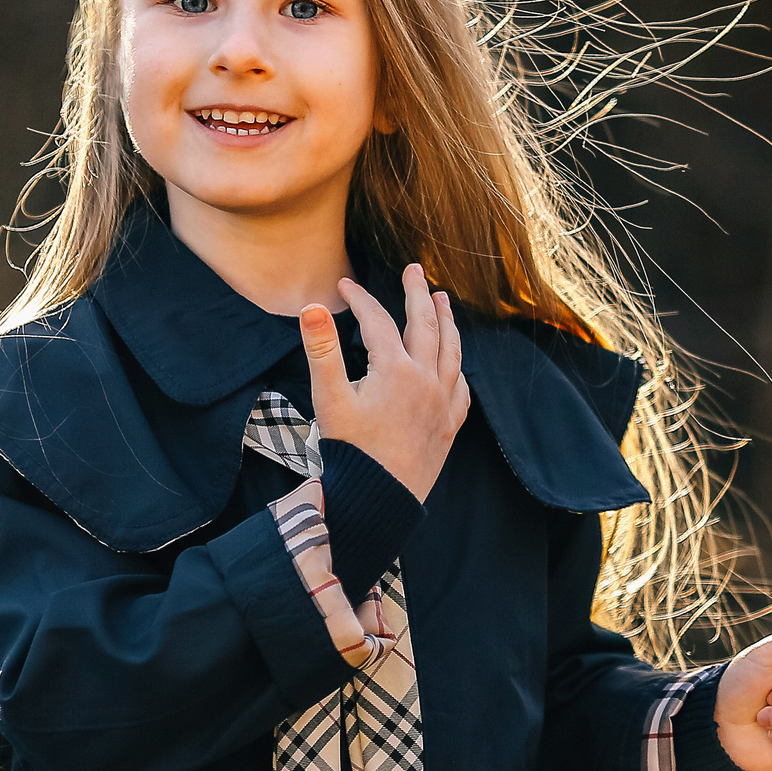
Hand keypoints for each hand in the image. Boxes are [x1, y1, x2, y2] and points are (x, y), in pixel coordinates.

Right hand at [300, 263, 470, 501]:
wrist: (378, 500)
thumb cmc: (350, 452)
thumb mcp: (329, 399)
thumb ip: (322, 350)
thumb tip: (310, 308)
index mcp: (395, 370)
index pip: (377, 321)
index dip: (360, 299)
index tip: (344, 286)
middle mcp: (426, 380)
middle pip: (426, 324)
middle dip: (417, 293)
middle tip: (414, 269)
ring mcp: (442, 402)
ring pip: (451, 350)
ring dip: (447, 321)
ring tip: (442, 300)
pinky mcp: (448, 425)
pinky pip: (461, 387)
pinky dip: (456, 366)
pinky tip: (454, 362)